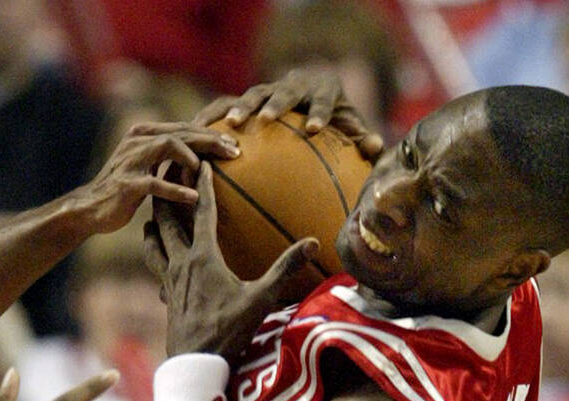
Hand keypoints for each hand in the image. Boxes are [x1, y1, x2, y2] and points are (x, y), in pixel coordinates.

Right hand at [70, 122, 241, 233]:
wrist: (90, 209)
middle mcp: (137, 141)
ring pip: (170, 147)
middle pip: (181, 132)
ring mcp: (130, 160)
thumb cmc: (123, 190)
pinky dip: (177, 190)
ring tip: (213, 171)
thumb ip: (166, 156)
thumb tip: (200, 154)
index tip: (233, 144)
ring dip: (195, 158)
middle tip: (235, 152)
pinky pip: (156, 183)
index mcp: (143, 134)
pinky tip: (194, 198)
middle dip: (211, 141)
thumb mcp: (145, 167)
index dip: (210, 134)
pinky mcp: (128, 184)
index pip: (183, 127)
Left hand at [146, 162, 321, 360]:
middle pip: (166, 219)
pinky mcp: (166, 297)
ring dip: (153, 224)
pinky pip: (157, 269)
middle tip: (163, 172)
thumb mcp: (262, 298)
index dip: (201, 184)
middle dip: (165, 192)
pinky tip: (162, 259)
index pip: (201, 211)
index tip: (199, 161)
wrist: (195, 363)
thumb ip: (285, 267)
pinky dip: (156, 256)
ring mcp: (169, 281)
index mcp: (202, 257)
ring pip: (153, 243)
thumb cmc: (229, 331)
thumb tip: (314, 241)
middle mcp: (180, 263)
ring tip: (153, 211)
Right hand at [192, 67, 382, 159]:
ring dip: (241, 107)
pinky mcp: (247, 100)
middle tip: (266, 119)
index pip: (323, 99)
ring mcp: (267, 90)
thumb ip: (362, 138)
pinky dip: (212, 116)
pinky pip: (225, 105)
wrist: (310, 96)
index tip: (313, 128)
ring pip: (252, 94)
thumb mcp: (351, 127)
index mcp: (322, 89)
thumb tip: (375, 147)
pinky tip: (193, 131)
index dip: (319, 111)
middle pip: (282, 91)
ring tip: (229, 124)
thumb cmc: (334, 119)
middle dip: (275, 103)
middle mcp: (293, 85)